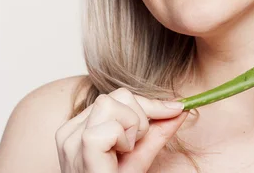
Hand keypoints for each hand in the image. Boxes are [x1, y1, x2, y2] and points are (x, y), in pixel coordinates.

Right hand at [55, 87, 187, 171]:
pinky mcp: (81, 148)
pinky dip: (123, 141)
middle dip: (140, 117)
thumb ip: (158, 131)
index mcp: (81, 127)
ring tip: (124, 152)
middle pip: (119, 95)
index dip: (150, 104)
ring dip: (131, 128)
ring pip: (111, 103)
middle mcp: (72, 130)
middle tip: (133, 146)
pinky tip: (117, 159)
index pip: (119, 96)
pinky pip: (111, 127)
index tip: (174, 110)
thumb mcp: (139, 156)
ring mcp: (71, 139)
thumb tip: (181, 108)